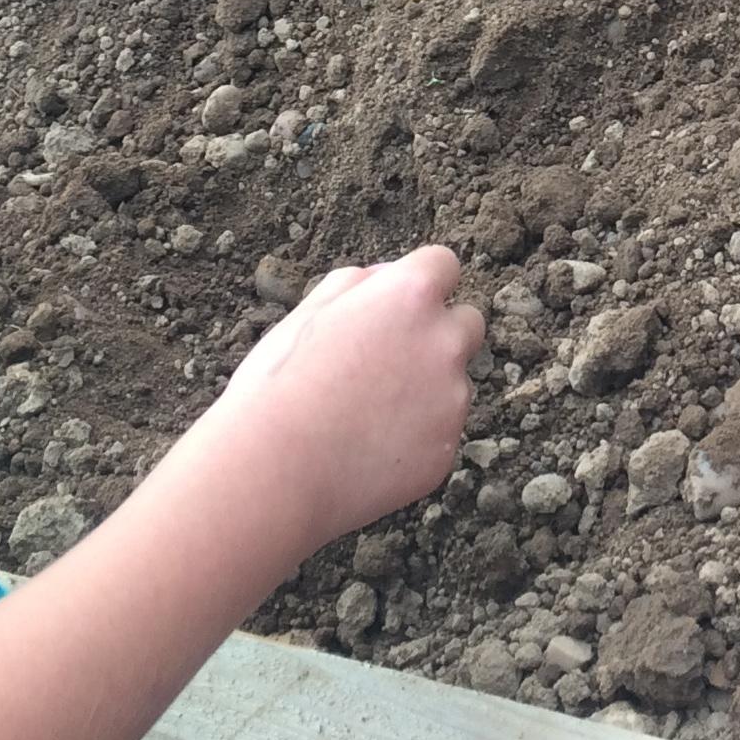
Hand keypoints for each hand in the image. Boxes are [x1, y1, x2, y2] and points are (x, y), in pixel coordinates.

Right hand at [205, 248, 481, 548]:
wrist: (273, 474)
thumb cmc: (278, 390)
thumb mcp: (305, 315)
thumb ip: (354, 285)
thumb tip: (383, 275)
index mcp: (410, 297)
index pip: (444, 265)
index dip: (420, 282)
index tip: (398, 304)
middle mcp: (444, 343)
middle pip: (467, 324)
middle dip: (438, 335)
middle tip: (385, 362)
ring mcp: (451, 401)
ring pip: (454, 384)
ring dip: (426, 391)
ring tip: (362, 416)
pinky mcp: (446, 450)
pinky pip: (440, 434)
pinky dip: (415, 438)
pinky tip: (367, 450)